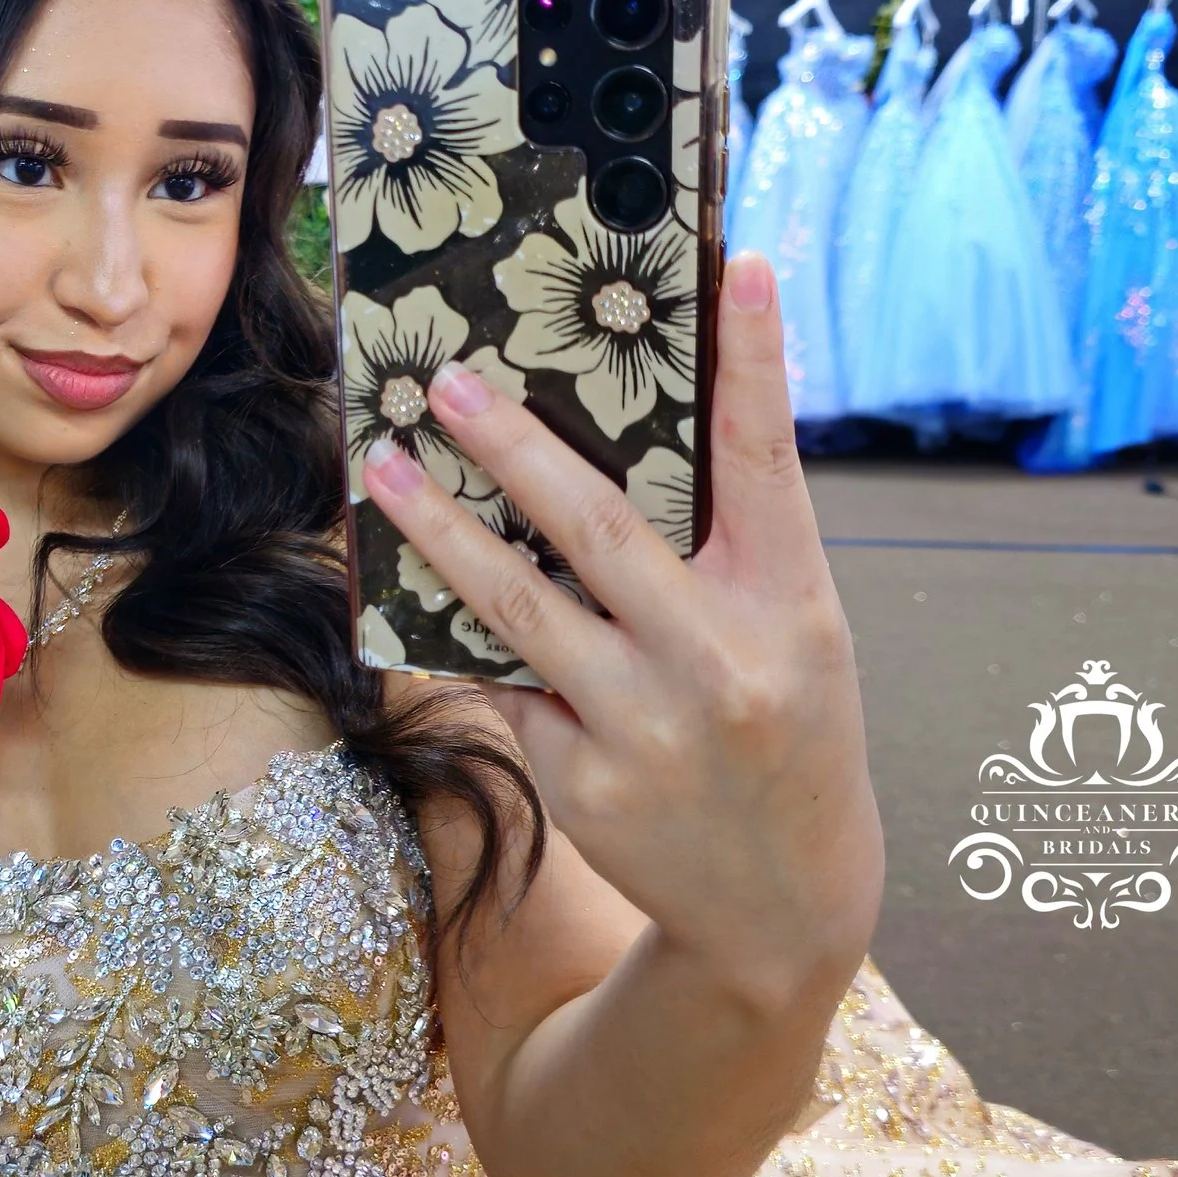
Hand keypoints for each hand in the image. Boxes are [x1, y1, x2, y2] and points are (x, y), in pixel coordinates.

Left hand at [361, 251, 881, 1011]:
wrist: (782, 909)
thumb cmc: (787, 736)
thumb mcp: (796, 637)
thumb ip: (732, 550)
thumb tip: (630, 438)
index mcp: (792, 607)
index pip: (769, 462)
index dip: (757, 361)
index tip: (736, 267)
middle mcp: (718, 662)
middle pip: (599, 527)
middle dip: (514, 446)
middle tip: (447, 381)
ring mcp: (643, 727)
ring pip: (517, 606)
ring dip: (440, 532)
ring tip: (381, 472)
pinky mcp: (579, 781)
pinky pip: (502, 683)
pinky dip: (460, 636)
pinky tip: (414, 593)